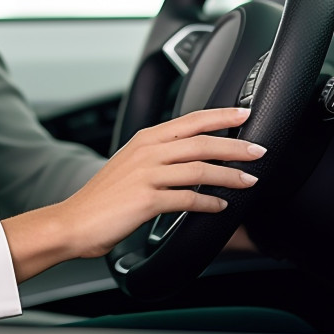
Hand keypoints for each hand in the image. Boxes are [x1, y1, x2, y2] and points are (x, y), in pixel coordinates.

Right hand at [1, 106, 265, 281]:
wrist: (74, 221)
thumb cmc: (102, 198)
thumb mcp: (130, 166)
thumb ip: (158, 157)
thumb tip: (191, 156)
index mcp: (144, 139)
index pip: (190, 121)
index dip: (220, 116)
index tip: (245, 112)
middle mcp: (146, 152)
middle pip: (200, 142)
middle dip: (235, 145)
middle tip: (259, 150)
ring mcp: (146, 175)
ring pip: (199, 169)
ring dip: (229, 175)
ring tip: (250, 181)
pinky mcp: (146, 200)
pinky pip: (187, 198)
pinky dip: (209, 202)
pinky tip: (221, 206)